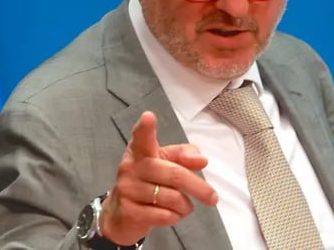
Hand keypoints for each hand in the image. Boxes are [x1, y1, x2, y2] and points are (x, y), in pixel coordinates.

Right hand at [100, 111, 217, 244]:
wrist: (120, 215)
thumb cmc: (148, 183)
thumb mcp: (164, 164)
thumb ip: (183, 156)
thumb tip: (202, 160)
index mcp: (139, 150)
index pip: (142, 137)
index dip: (145, 127)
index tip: (149, 117)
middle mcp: (130, 167)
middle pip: (175, 174)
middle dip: (199, 188)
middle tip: (213, 198)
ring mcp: (127, 189)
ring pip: (173, 198)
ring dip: (186, 206)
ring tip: (183, 206)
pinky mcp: (129, 212)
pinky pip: (165, 215)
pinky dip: (176, 217)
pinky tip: (172, 215)